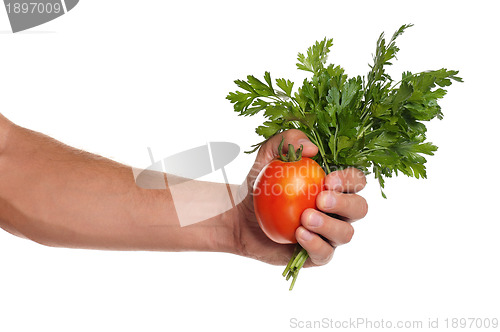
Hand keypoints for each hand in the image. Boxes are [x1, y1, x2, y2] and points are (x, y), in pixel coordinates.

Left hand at [233, 129, 367, 265]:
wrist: (241, 217)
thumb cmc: (261, 185)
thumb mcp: (267, 157)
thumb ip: (286, 141)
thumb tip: (311, 147)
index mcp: (334, 186)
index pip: (356, 181)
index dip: (350, 181)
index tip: (327, 181)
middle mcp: (338, 210)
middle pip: (360, 208)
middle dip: (345, 204)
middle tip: (320, 200)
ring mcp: (329, 234)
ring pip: (346, 233)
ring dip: (329, 226)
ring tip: (305, 218)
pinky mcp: (316, 254)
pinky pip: (325, 254)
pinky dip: (315, 244)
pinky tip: (299, 234)